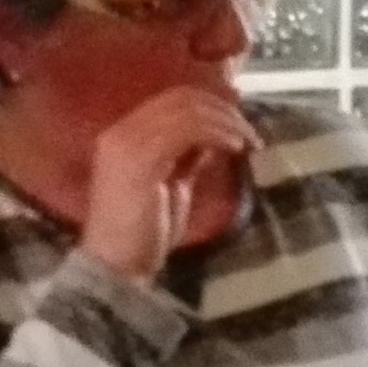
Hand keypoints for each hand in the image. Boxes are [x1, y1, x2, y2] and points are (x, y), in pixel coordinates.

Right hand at [82, 87, 259, 277]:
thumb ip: (188, 157)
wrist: (116, 268)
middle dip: (224, 110)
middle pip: (181, 98)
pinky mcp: (140, 159)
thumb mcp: (172, 186)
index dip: (211, 103)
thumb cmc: (143, 233)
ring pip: (187, 112)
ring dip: (226, 123)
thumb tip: (215, 135)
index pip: (172, 99)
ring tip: (250, 142)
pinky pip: (186, 130)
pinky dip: (216, 133)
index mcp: (124, 134)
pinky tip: (235, 148)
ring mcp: (127, 143)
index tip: (240, 120)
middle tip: (251, 132)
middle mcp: (121, 131)